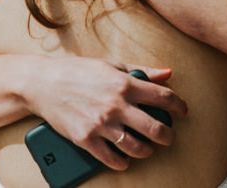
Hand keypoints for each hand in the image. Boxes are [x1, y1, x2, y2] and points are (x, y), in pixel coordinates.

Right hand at [23, 56, 187, 170]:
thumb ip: (141, 71)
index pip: (163, 97)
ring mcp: (101, 124)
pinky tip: (124, 158)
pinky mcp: (86, 139)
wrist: (43, 82)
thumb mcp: (110, 64)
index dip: (178, 106)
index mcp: (123, 83)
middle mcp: (116, 105)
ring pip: (137, 148)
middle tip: (167, 136)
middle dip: (167, 136)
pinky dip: (123, 162)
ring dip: (147, 150)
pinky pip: (113, 158)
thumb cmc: (77, 70)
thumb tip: (168, 73)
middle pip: (156, 129)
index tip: (183, 111)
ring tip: (147, 148)